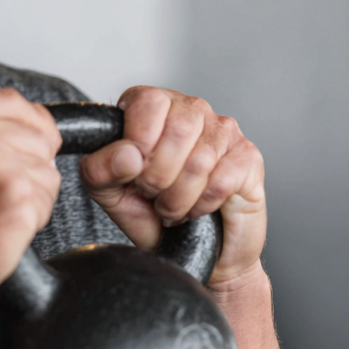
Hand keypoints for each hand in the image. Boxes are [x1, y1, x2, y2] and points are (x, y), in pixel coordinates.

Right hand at [0, 89, 61, 314]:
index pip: (12, 101)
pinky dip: (35, 215)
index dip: (29, 125)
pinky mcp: (17, 193)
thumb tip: (14, 115)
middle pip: (38, 134)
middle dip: (32, 164)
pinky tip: (5, 225)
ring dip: (33, 192)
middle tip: (0, 192)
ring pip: (47, 166)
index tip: (24, 147)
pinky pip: (49, 195)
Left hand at [79, 87, 265, 285]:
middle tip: (152, 194)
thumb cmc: (147, 211)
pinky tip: (195, 208)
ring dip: (178, 197)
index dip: (138, 142)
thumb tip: (126, 155)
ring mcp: (222, 130)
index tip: (133, 171)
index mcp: (151, 104)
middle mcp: (189, 109)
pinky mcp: (247, 157)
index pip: (148, 101)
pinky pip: (222, 180)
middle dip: (158, 176)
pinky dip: (202, 205)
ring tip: (170, 205)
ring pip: (201, 159)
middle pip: (178, 129)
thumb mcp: (107, 191)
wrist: (187, 246)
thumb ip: (101, 168)